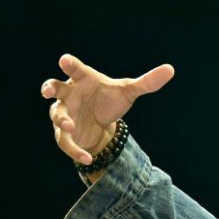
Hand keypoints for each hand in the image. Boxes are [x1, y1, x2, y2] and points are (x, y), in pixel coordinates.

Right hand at [41, 54, 174, 164]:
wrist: (102, 123)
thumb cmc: (109, 100)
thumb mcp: (128, 92)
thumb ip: (147, 82)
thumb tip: (171, 70)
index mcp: (83, 79)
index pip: (76, 69)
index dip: (70, 64)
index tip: (64, 59)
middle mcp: (69, 94)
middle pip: (55, 88)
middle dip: (50, 88)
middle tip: (48, 90)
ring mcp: (64, 113)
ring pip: (57, 115)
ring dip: (62, 121)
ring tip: (70, 127)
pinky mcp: (64, 133)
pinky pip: (66, 141)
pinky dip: (75, 151)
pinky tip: (87, 159)